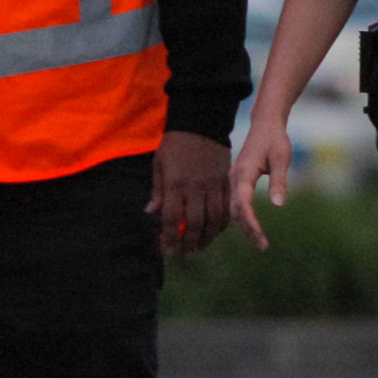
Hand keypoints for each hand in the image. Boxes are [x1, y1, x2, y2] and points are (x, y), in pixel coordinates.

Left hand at [151, 130, 247, 253]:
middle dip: (189, 242)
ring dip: (207, 237)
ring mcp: (213, 185)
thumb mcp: (159, 164)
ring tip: (200, 247)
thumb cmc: (175, 144)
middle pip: (195, 223)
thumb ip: (157, 191)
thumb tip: (151, 213)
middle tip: (185, 254)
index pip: (172, 218)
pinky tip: (216, 231)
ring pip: (214, 219)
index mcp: (176, 184)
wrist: (201, 123)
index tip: (166, 249)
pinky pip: (227, 207)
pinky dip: (222, 222)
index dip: (169, 237)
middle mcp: (196, 188)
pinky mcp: (225, 181)